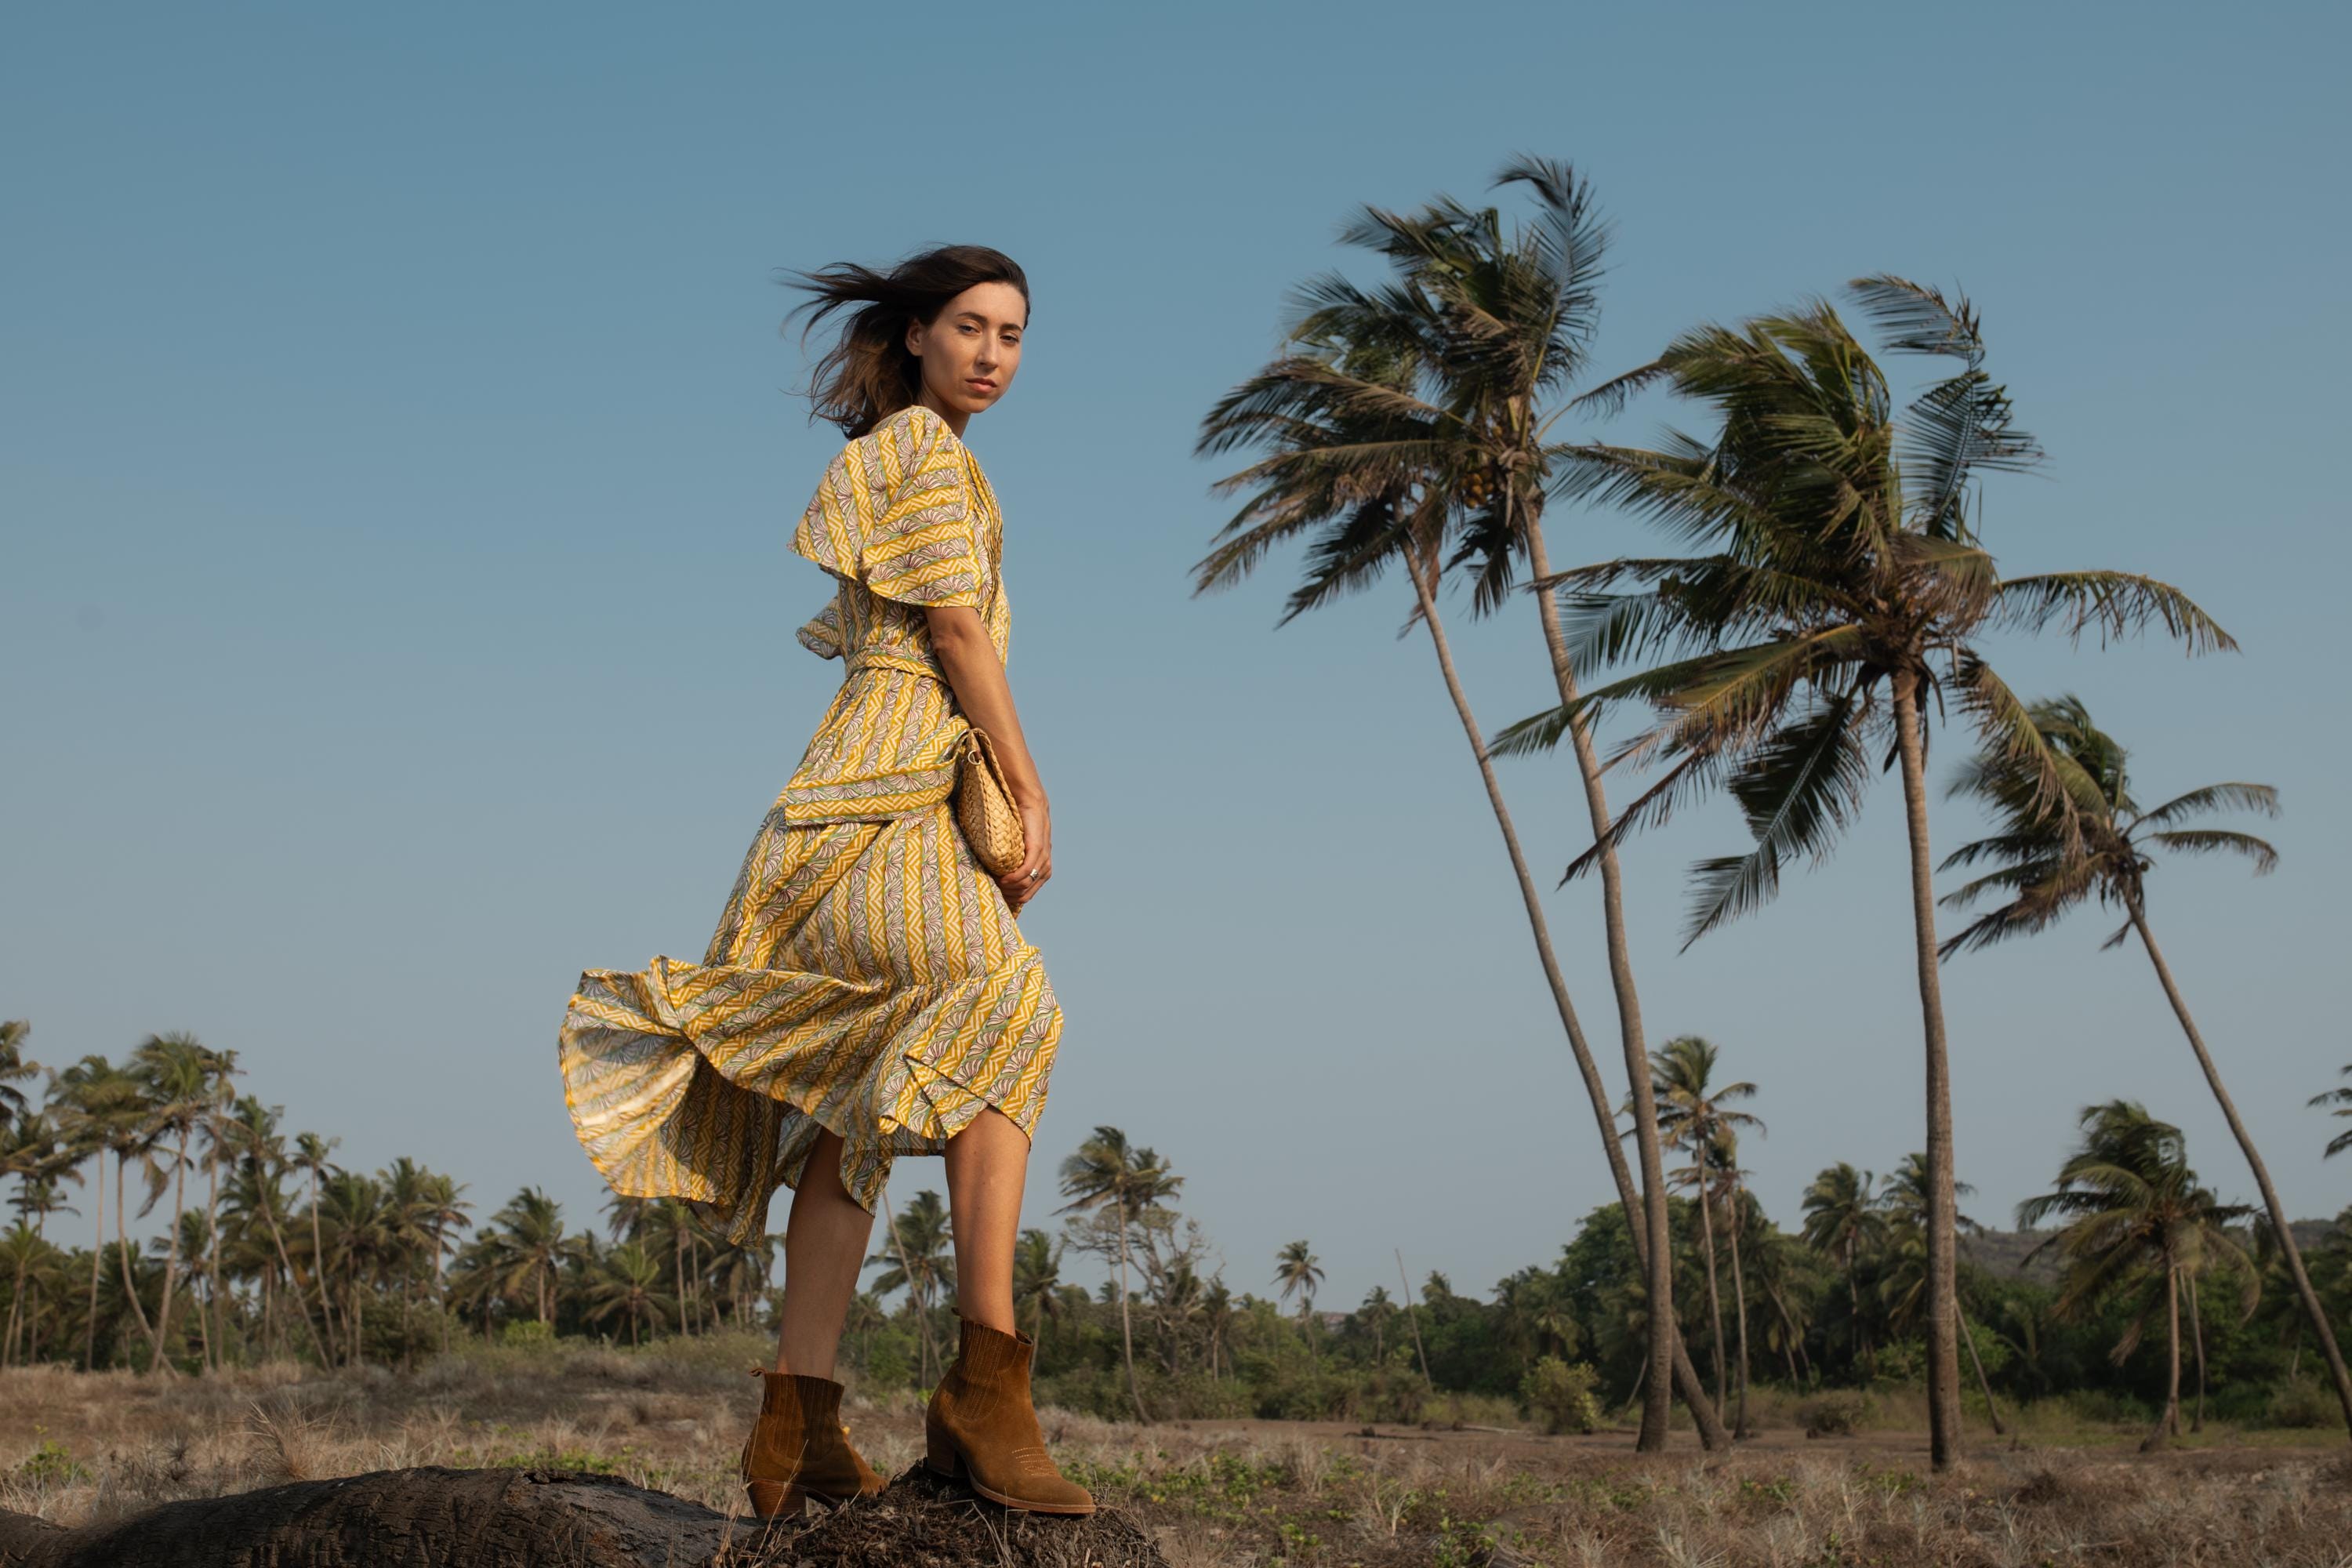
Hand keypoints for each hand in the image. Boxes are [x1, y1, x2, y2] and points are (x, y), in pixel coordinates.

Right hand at [998, 796, 1050, 914]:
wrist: (1031, 802)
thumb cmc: (1020, 825)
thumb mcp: (1019, 849)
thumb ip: (1015, 862)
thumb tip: (996, 876)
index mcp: (1042, 870)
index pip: (1027, 896)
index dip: (1010, 899)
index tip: (995, 893)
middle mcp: (1045, 867)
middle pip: (1025, 894)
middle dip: (1008, 895)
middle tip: (993, 888)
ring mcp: (1042, 858)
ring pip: (1025, 885)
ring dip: (1009, 888)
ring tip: (995, 882)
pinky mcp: (1037, 848)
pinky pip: (1027, 871)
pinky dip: (1014, 878)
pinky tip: (1003, 878)